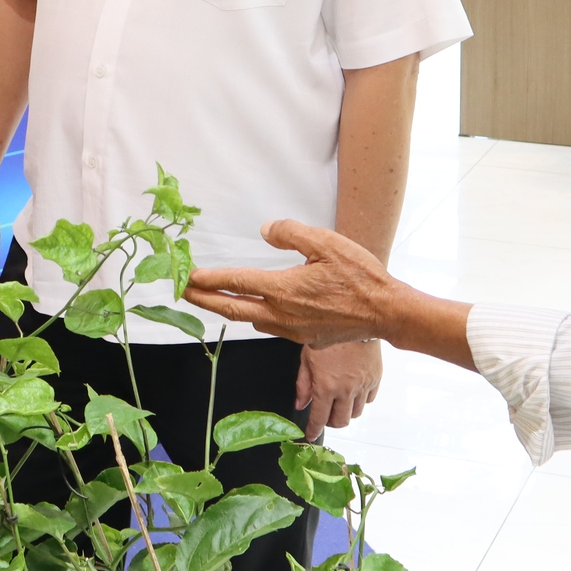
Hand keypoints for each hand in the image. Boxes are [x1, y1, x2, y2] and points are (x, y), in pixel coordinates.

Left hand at [185, 221, 405, 348]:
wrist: (385, 312)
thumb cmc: (359, 276)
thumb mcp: (326, 242)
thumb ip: (290, 233)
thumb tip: (265, 231)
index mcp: (283, 289)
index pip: (236, 283)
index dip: (209, 280)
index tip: (189, 278)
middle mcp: (282, 314)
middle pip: (233, 310)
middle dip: (205, 302)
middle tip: (185, 294)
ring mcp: (293, 331)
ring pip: (252, 320)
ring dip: (231, 310)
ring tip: (217, 300)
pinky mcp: (305, 339)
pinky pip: (273, 327)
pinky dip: (257, 316)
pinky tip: (258, 308)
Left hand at [296, 340, 380, 438]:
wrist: (355, 318)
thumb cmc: (328, 335)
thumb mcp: (307, 358)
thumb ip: (303, 385)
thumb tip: (300, 404)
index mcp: (326, 386)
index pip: (319, 418)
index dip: (313, 430)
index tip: (311, 434)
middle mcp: (345, 390)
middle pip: (340, 422)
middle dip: (330, 422)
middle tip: (325, 414)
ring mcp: (362, 386)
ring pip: (355, 413)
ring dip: (345, 411)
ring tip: (339, 400)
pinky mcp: (375, 379)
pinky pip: (369, 400)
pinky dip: (360, 400)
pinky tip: (353, 390)